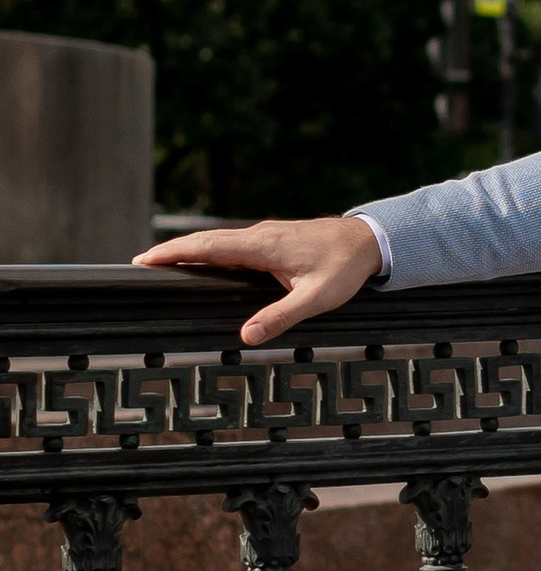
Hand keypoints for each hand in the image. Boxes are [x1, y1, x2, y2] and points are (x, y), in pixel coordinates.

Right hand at [135, 215, 382, 347]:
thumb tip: (247, 336)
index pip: (207, 247)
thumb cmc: (345, 268)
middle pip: (205, 240)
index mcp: (262, 246)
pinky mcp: (272, 237)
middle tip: (141, 264)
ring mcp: (265, 234)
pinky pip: (232, 241)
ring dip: (190, 248)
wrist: (370, 240)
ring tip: (163, 262)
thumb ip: (281, 316)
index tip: (145, 260)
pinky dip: (210, 248)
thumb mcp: (316, 298)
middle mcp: (259, 235)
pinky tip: (205, 260)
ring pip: (218, 239)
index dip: (174, 253)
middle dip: (172, 250)